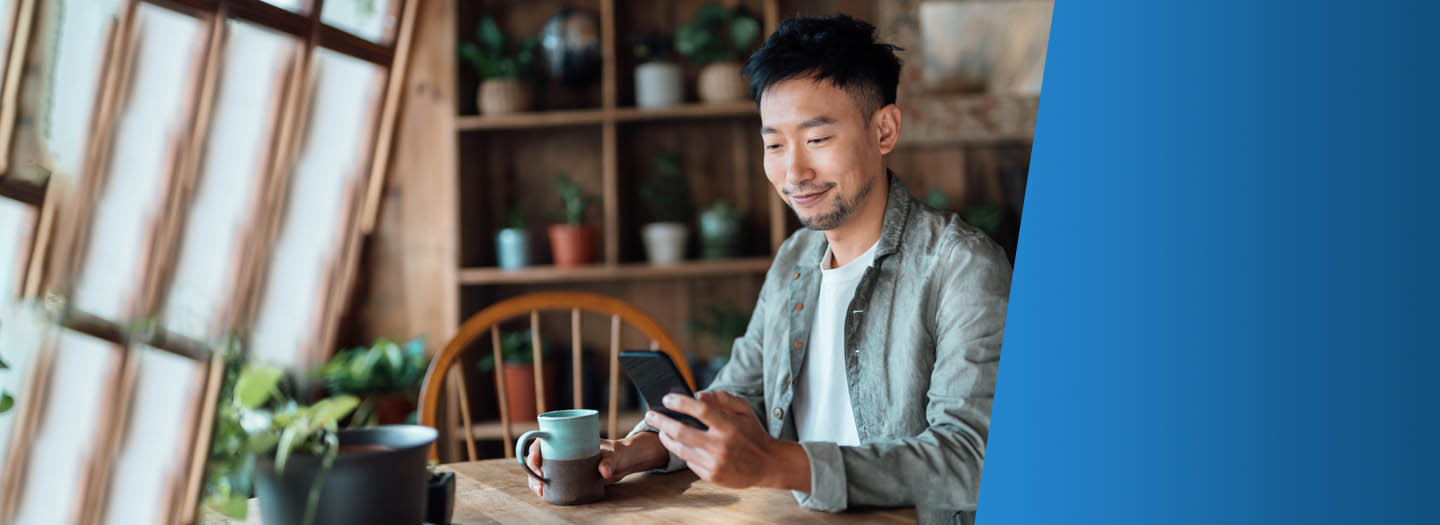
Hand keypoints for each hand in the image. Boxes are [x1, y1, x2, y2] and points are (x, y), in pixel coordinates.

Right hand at [527, 432, 669, 497]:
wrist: (621, 462)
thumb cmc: (615, 453)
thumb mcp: (612, 455)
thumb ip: (608, 462)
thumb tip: (605, 472)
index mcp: (566, 437)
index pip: (542, 441)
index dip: (534, 452)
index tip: (537, 464)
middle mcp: (560, 448)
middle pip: (538, 457)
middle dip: (532, 470)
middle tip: (540, 483)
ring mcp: (561, 461)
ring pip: (540, 469)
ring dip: (535, 480)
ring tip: (540, 490)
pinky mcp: (565, 472)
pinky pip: (549, 477)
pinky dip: (542, 484)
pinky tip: (542, 492)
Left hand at [645, 390, 810, 490]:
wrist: (767, 465)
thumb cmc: (752, 433)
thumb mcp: (744, 410)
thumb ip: (722, 398)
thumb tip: (697, 394)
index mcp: (728, 426)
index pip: (700, 410)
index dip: (680, 403)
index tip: (666, 399)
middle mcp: (720, 445)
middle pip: (681, 431)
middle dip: (661, 421)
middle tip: (650, 415)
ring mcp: (714, 463)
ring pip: (680, 449)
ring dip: (666, 438)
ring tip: (660, 430)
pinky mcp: (711, 476)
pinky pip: (689, 462)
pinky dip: (683, 452)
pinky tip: (680, 445)